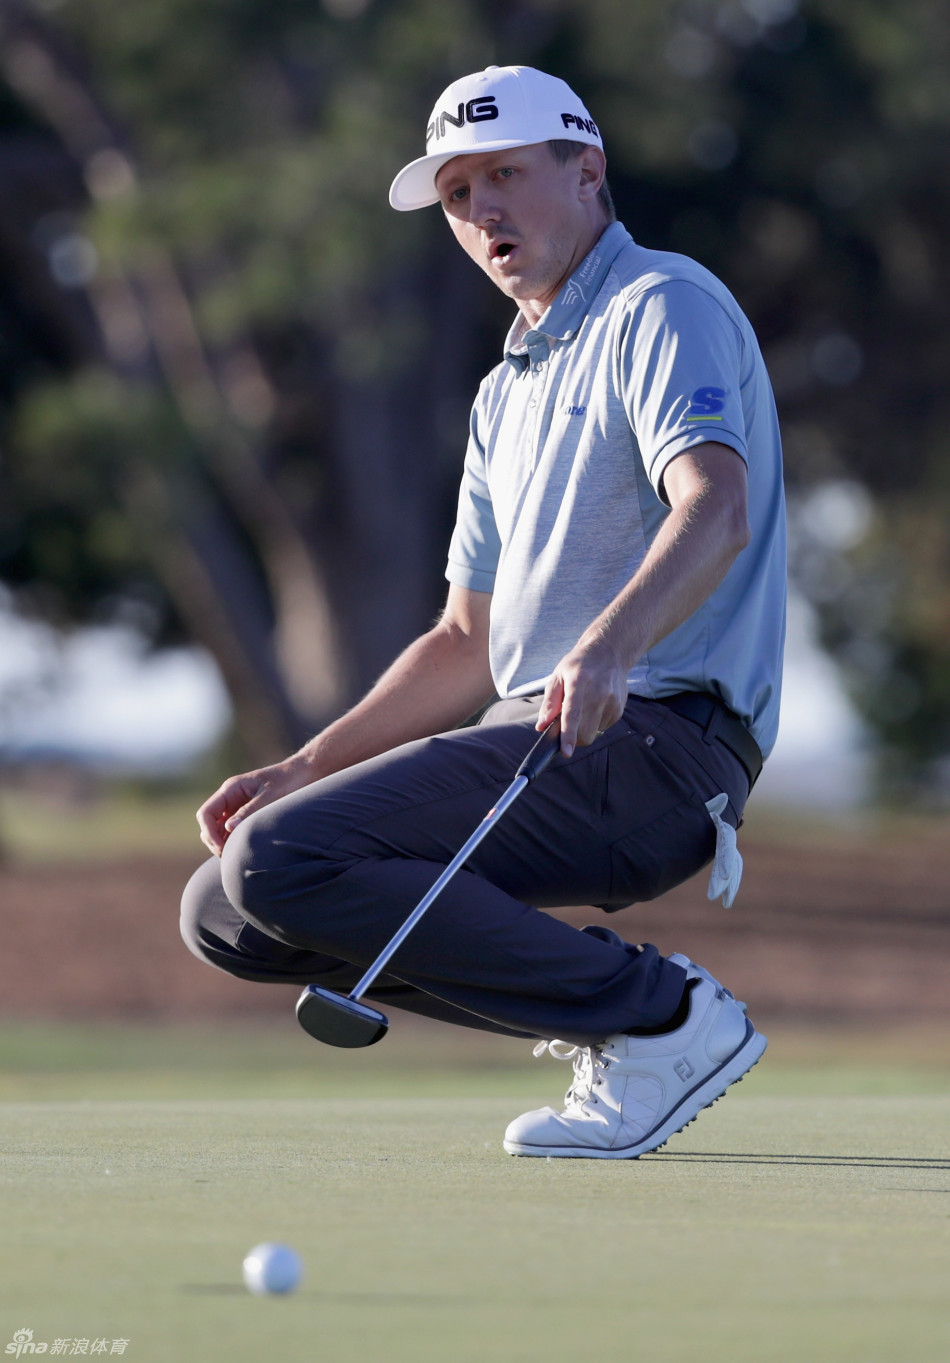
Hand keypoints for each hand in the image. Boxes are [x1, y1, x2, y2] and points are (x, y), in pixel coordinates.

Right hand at [196, 755, 313, 856]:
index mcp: (231, 789)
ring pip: (218, 829)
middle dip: (214, 841)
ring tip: (237, 856)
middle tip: (229, 856)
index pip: (206, 813)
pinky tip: (243, 850)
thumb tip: (229, 829)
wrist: (303, 773)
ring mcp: (236, 806)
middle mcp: (229, 797)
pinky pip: (232, 830)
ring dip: (223, 843)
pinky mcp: (246, 813)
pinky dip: (233, 841)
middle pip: (208, 824)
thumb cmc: (288, 781)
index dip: (209, 833)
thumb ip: (250, 811)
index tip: (222, 848)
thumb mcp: (270, 796)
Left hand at [536, 637, 626, 756]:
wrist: (609, 651)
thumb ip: (550, 703)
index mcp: (578, 682)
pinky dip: (595, 722)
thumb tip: (541, 726)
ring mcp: (612, 701)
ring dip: (585, 727)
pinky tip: (596, 704)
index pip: (572, 714)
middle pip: (585, 732)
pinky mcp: (620, 708)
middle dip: (574, 738)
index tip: (566, 752)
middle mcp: (598, 692)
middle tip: (567, 726)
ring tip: (584, 706)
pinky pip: (603, 727)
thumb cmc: (579, 665)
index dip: (568, 735)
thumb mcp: (558, 676)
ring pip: (594, 732)